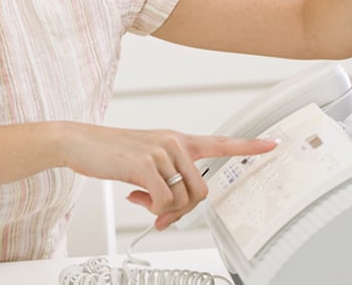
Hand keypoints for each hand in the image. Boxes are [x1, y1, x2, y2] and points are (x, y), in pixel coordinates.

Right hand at [63, 124, 276, 229]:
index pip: (219, 143)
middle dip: (183, 209)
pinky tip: (134, 196)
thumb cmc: (110, 152)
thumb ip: (163, 181)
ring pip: (182, 198)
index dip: (249, 146)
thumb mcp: (143, 163)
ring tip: (141, 200)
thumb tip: (169, 209)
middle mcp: (173, 143)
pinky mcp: (145, 165)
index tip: (273, 144)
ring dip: (163, 209)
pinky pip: (164, 201)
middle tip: (159, 212)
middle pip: (202, 190)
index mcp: (176, 140)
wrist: (79, 142)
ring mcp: (161, 152)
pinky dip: (150, 208)